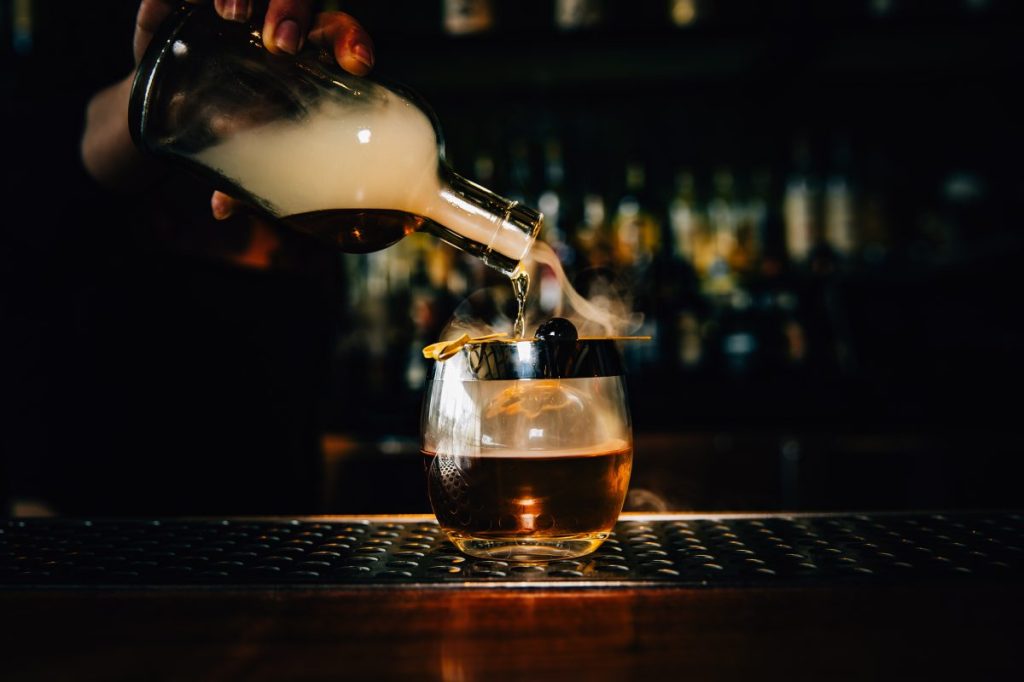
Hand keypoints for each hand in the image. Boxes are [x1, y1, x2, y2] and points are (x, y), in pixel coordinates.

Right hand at [132, 1, 374, 218]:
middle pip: (300, 2)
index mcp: (304, 58)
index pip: (340, 36)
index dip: (351, 43)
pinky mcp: (189, 0)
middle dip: (293, 14)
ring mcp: (236, 8)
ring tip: (232, 16)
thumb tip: (222, 209)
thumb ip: (237, 176)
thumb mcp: (234, 150)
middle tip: (279, 43)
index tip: (355, 64)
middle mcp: (274, 23)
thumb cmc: (223, 125)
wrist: (161, 99)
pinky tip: (198, 3)